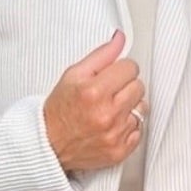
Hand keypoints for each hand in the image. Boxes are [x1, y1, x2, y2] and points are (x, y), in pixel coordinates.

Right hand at [43, 31, 147, 172]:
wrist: (48, 145)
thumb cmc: (59, 111)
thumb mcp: (74, 75)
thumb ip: (101, 55)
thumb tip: (120, 39)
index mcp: (94, 92)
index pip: (130, 67)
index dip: (120, 69)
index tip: (112, 76)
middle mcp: (107, 114)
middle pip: (139, 87)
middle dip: (125, 86)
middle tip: (109, 93)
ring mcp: (115, 134)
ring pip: (142, 109)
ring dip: (129, 107)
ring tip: (110, 110)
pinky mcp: (120, 151)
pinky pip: (140, 130)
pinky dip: (129, 126)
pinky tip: (113, 125)